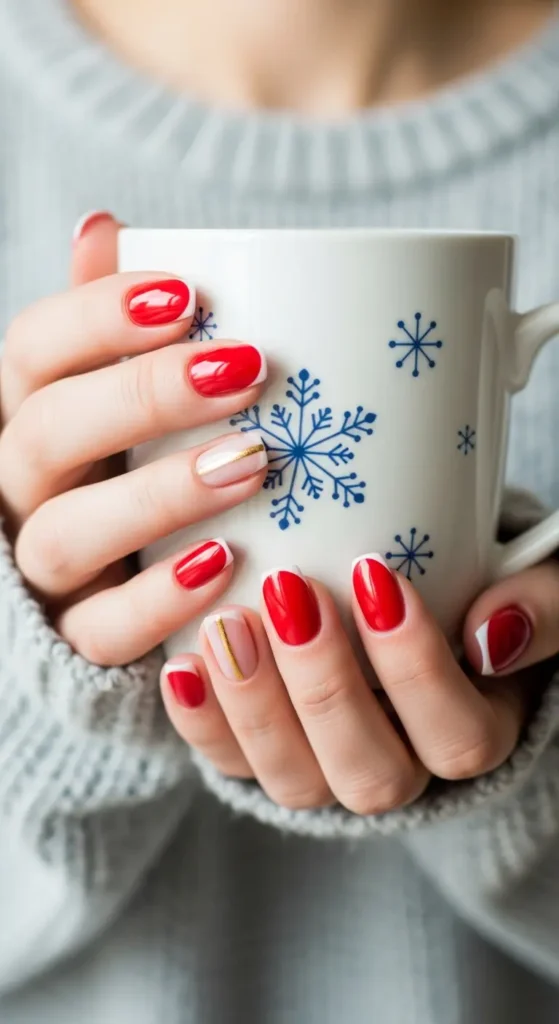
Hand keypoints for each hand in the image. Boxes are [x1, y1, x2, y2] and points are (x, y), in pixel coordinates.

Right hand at [0, 213, 267, 664]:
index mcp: (28, 413)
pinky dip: (160, 602)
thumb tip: (107, 225)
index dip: (97, 316)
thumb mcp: (112, 394)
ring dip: (159, 495)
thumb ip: (108, 327)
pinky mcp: (75, 636)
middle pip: (48, 431)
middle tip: (245, 370)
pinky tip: (225, 567)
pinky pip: (104, 628)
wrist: (104, 585)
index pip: (31, 351)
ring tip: (251, 462)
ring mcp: (42, 567)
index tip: (189, 294)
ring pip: (68, 532)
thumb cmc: (122, 466)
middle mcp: (20, 486)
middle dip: (144, 396)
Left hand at [161, 558, 558, 808]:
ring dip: (255, 705)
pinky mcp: (266, 756)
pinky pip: (231, 764)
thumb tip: (491, 632)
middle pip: (369, 772)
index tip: (377, 575)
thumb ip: (542, 608)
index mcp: (473, 733)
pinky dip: (202, 720)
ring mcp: (328, 770)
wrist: (429, 596)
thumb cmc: (485, 585)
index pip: (458, 737)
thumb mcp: (539, 588)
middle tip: (290, 589)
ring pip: (295, 779)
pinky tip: (182, 663)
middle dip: (325, 685)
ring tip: (226, 624)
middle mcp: (402, 769)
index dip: (415, 669)